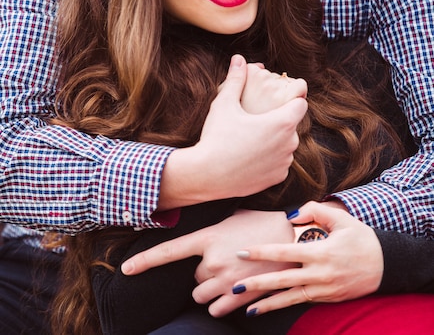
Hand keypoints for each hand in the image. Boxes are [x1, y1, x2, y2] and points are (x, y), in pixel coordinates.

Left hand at [121, 209, 295, 315]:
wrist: (292, 238)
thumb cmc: (262, 223)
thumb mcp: (233, 217)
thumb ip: (213, 230)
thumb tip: (204, 234)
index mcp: (207, 238)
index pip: (168, 251)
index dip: (145, 261)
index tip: (126, 268)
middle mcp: (211, 261)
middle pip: (192, 279)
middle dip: (205, 274)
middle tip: (225, 261)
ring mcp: (225, 281)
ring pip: (202, 296)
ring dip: (212, 290)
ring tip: (231, 275)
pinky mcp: (239, 297)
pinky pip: (217, 310)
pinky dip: (223, 304)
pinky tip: (236, 291)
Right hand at [159, 55, 306, 208]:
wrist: (206, 175)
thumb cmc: (216, 137)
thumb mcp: (224, 104)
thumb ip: (236, 80)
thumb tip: (238, 58)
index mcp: (281, 122)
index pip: (300, 104)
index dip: (291, 99)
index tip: (278, 99)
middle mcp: (289, 143)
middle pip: (292, 124)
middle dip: (279, 119)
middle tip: (257, 118)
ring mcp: (284, 163)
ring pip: (286, 144)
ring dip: (275, 140)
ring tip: (252, 137)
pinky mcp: (277, 178)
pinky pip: (280, 163)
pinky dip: (270, 158)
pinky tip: (252, 154)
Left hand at [232, 201, 383, 316]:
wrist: (385, 265)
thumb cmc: (360, 238)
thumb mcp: (341, 218)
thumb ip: (314, 210)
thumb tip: (290, 215)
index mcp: (320, 252)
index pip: (284, 252)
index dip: (262, 253)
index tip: (242, 252)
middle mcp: (319, 274)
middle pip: (282, 280)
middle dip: (256, 283)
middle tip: (234, 285)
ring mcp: (322, 289)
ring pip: (289, 297)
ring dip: (266, 302)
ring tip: (245, 305)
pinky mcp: (326, 297)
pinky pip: (299, 301)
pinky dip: (281, 305)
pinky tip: (264, 308)